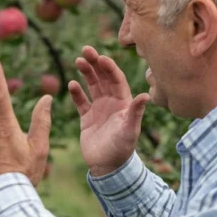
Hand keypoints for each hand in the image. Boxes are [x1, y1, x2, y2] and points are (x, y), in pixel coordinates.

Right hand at [68, 46, 149, 176]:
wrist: (107, 167)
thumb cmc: (122, 149)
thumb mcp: (130, 130)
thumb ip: (135, 112)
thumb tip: (145, 96)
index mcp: (124, 102)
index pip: (116, 79)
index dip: (109, 67)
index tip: (100, 57)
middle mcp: (112, 102)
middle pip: (103, 78)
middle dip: (95, 63)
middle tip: (85, 50)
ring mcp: (99, 109)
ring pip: (92, 86)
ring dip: (86, 73)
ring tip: (77, 61)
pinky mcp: (87, 118)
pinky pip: (81, 102)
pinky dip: (76, 93)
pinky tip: (71, 84)